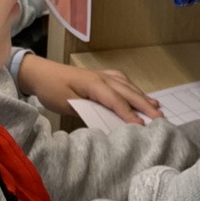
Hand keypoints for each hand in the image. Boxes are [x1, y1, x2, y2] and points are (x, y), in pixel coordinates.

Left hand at [17, 54, 162, 123]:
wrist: (40, 73)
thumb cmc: (51, 89)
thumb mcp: (67, 104)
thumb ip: (88, 111)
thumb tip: (107, 122)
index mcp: (93, 83)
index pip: (116, 101)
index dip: (130, 115)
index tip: (142, 127)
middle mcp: (102, 77)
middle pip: (127, 92)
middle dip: (144, 105)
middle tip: (160, 118)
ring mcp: (102, 74)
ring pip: (127, 85)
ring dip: (142, 96)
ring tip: (156, 107)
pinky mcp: (100, 76)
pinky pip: (122, 81)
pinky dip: (133, 89)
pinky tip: (139, 94)